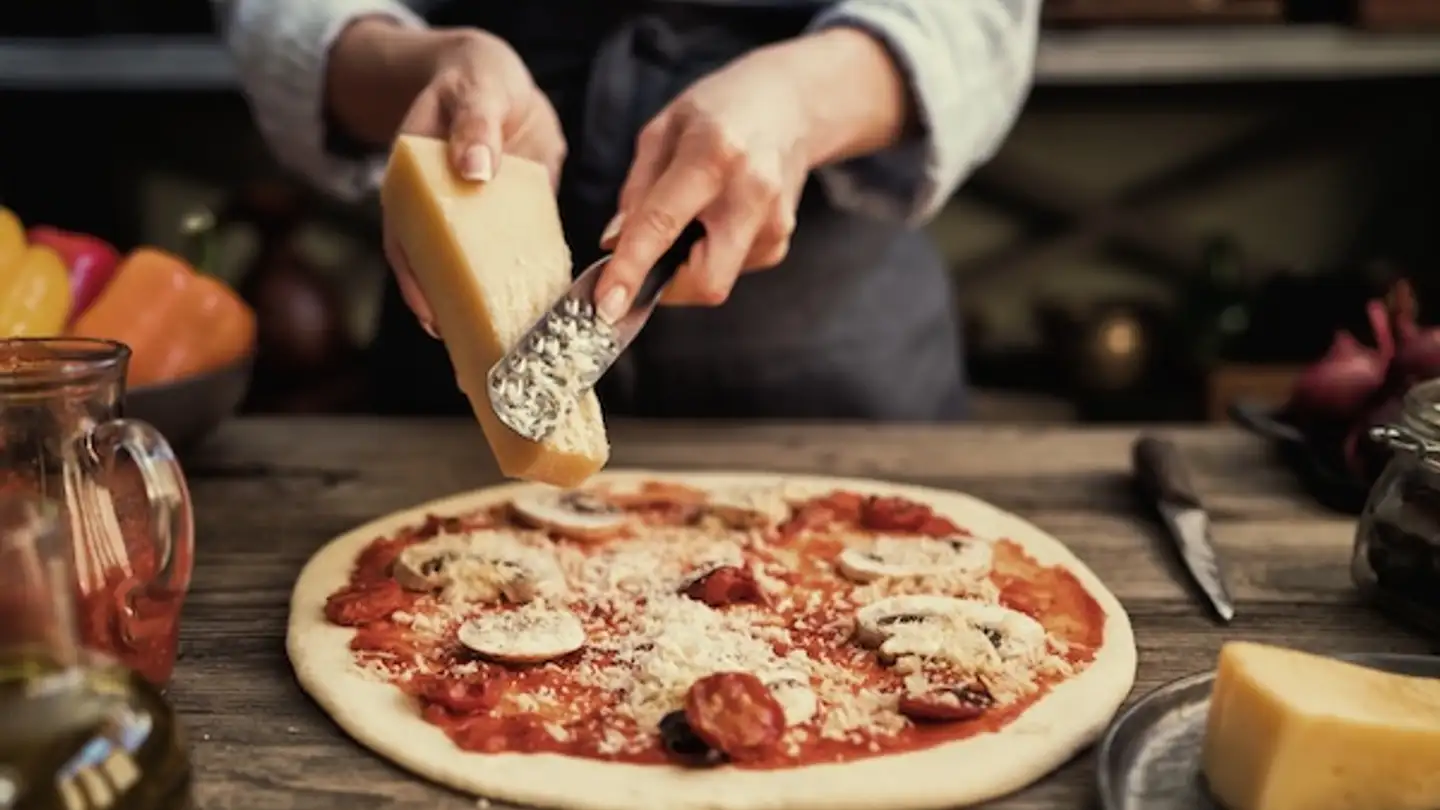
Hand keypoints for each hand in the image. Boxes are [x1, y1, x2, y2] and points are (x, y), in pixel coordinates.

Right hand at [381, 30, 565, 334]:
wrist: (499, 86)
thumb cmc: (477, 84)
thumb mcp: (475, 93)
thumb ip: (475, 126)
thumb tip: (474, 169)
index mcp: (413, 187)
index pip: (403, 243)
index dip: (415, 283)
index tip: (431, 315)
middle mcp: (437, 217)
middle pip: (435, 275)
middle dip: (452, 316)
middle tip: (472, 355)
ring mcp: (472, 229)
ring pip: (474, 278)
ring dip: (488, 314)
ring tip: (504, 354)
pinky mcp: (506, 231)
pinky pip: (513, 264)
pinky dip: (524, 291)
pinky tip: (542, 318)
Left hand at [591, 45, 814, 319]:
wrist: (791, 105)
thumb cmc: (719, 110)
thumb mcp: (664, 130)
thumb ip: (637, 189)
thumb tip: (615, 244)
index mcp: (712, 155)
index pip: (662, 225)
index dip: (631, 270)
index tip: (607, 306)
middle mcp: (750, 193)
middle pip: (706, 281)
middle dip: (668, 287)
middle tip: (646, 263)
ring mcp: (773, 222)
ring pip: (716, 278)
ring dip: (688, 261)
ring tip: (695, 212)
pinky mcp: (780, 241)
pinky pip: (730, 267)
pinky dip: (710, 252)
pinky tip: (718, 215)